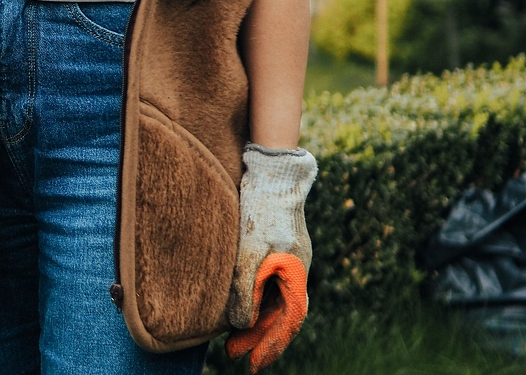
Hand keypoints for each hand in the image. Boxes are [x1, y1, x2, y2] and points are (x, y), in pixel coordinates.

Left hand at [225, 144, 317, 371]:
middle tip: (234, 354)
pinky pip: (269, 282)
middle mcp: (297, 268)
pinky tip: (239, 304)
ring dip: (255, 319)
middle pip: (280, 313)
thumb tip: (241, 323)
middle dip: (259, 336)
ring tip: (232, 338)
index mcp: (297, 272)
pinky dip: (256, 298)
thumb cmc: (262, 210)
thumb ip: (246, 289)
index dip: (270, 344)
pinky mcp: (276, 247)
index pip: (288, 320)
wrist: (270, 173)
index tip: (253, 364)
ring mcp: (288, 257)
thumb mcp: (250, 252)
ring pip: (274, 299)